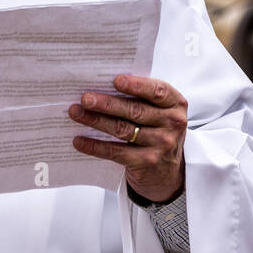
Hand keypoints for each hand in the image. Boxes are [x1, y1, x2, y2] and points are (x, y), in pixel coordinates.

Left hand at [69, 74, 186, 202]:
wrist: (168, 172)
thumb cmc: (158, 131)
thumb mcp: (160, 112)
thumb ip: (143, 98)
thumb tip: (103, 85)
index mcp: (175, 104)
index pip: (157, 91)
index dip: (137, 85)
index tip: (115, 80)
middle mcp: (172, 123)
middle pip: (135, 110)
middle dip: (107, 103)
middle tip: (85, 98)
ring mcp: (161, 144)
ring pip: (123, 129)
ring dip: (96, 121)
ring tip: (77, 113)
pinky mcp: (146, 162)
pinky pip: (116, 152)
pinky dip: (95, 146)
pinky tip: (80, 140)